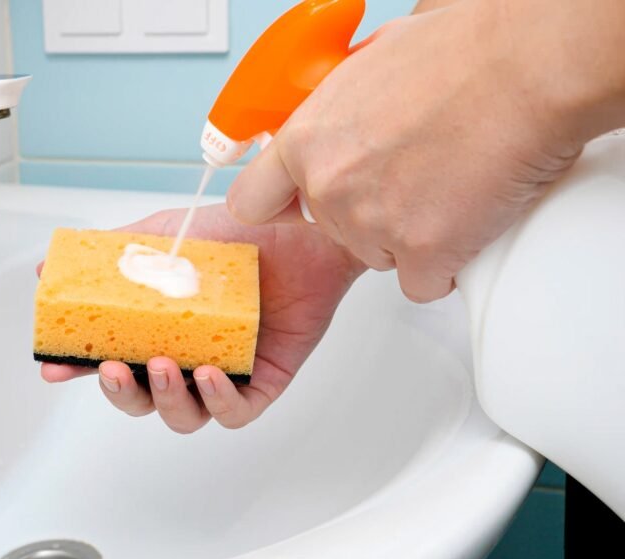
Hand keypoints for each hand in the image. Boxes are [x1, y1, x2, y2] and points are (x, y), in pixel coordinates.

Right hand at [39, 203, 364, 432]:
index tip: (53, 366)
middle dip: (122, 393)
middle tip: (114, 369)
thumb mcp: (161, 236)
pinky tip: (211, 375)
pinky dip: (218, 401)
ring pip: (184, 415)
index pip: (111, 357)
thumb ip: (109, 255)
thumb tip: (48, 269)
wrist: (298, 226)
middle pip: (142, 399)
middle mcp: (186, 354)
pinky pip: (235, 413)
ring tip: (167, 366)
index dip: (79, 368)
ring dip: (167, 399)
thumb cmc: (236, 233)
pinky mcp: (261, 382)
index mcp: (157, 329)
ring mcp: (223, 371)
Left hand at [226, 0, 623, 301]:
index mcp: (305, 140)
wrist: (527, 69)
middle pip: (331, 232)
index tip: (298, 207)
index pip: (253, 202)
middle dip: (366, 215)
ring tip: (448, 188)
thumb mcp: (369, 65)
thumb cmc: (462, 54)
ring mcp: (372, 225)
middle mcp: (329, 187)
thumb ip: (340, 108)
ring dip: (409, 238)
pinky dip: (446, 264)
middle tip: (412, 179)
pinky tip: (466, 221)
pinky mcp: (423, 253)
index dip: (282, 207)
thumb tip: (342, 117)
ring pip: (378, 257)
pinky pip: (423, 282)